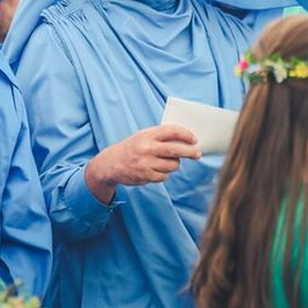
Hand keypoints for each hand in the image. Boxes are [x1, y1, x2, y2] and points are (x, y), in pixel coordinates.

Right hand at [85, 125, 199, 203]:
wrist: (110, 164)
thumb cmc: (132, 148)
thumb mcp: (143, 136)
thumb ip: (160, 137)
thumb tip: (185, 142)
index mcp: (147, 135)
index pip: (172, 131)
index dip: (186, 135)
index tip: (194, 139)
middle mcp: (147, 148)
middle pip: (177, 150)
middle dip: (190, 152)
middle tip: (197, 154)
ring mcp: (146, 163)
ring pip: (173, 165)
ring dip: (175, 164)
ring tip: (167, 162)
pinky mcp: (146, 176)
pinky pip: (165, 176)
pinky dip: (164, 173)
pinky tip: (155, 169)